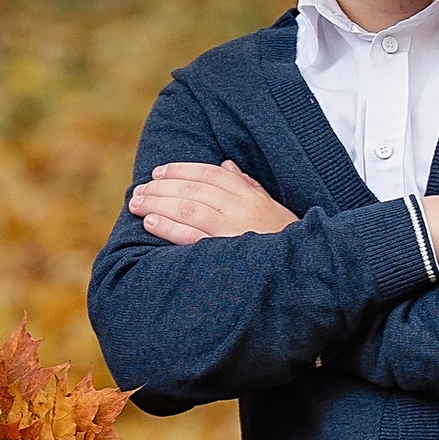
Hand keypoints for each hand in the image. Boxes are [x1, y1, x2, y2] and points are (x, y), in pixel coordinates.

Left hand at [129, 159, 298, 245]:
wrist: (302, 274)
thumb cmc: (285, 242)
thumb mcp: (272, 208)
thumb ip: (248, 186)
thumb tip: (227, 165)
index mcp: (251, 196)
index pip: (211, 174)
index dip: (182, 170)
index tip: (159, 172)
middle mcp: (241, 209)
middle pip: (194, 190)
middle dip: (162, 187)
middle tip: (139, 189)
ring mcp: (232, 231)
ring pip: (188, 209)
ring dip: (158, 203)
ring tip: (137, 203)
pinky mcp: (224, 255)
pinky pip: (190, 237)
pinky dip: (168, 228)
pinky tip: (149, 222)